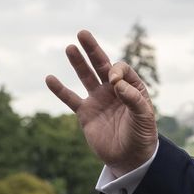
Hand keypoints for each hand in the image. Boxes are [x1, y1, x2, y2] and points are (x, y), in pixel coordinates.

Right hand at [45, 30, 157, 175]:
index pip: (119, 69)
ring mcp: (98, 100)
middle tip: (82, 33)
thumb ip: (133, 99)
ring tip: (70, 48)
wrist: (130, 159)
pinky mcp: (86, 114)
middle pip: (102, 65)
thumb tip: (116, 83)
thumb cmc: (142, 136)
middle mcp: (114, 90)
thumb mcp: (144, 117)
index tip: (113, 83)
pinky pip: (71, 99)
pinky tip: (50, 78)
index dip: (115, 71)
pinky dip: (60, 90)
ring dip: (78, 63)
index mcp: (131, 87)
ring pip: (86, 77)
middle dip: (92, 50)